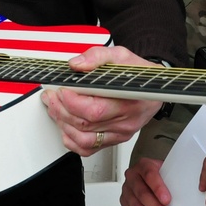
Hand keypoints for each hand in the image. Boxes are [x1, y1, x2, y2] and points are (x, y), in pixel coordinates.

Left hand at [40, 45, 164, 155]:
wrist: (154, 86)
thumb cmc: (138, 73)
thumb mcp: (120, 56)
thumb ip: (97, 57)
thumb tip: (76, 65)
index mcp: (129, 100)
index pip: (95, 110)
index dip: (72, 102)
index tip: (62, 89)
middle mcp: (125, 121)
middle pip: (85, 125)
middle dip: (61, 109)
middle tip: (52, 96)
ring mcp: (120, 133)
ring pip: (84, 140)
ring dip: (63, 125)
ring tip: (55, 108)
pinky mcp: (115, 139)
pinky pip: (89, 149)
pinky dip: (72, 141)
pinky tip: (65, 127)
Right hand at [121, 157, 172, 205]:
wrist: (149, 173)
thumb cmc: (161, 173)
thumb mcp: (167, 170)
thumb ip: (172, 178)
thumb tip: (185, 193)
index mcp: (144, 164)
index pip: (150, 175)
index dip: (158, 188)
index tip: (167, 200)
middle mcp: (133, 175)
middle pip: (142, 193)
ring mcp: (127, 188)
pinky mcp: (124, 200)